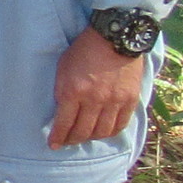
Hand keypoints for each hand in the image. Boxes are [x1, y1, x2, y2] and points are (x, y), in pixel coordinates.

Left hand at [48, 28, 145, 148]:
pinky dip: (110, 132)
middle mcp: (94, 100)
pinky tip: (103, 131)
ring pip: (101, 132)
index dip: (57, 137)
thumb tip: (61, 113)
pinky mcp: (130, 100)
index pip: (64, 123)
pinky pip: (120, 125)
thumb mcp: (63, 68)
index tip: (53, 144)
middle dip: (72, 140)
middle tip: (67, 142)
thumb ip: (62, 91)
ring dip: (91, 138)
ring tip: (85, 136)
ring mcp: (114, 101)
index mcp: (73, 91)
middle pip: (83, 131)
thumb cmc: (84, 50)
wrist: (116, 37)